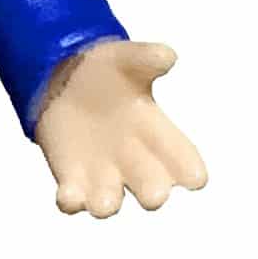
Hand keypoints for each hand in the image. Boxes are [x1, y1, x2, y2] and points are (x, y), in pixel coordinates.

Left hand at [33, 40, 205, 217]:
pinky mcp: (71, 178)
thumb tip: (168, 55)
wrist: (63, 77)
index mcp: (156, 133)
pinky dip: (71, 201)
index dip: (190, 169)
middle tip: (154, 195)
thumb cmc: (107, 72)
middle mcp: (134, 161)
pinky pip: (73, 198)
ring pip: (109, 201)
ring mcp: (103, 173)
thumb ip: (145, 58)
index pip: (182, 158)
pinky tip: (67, 197)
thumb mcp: (125, 59)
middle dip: (153, 192)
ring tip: (104, 204)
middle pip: (152, 186)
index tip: (194, 177)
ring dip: (107, 204)